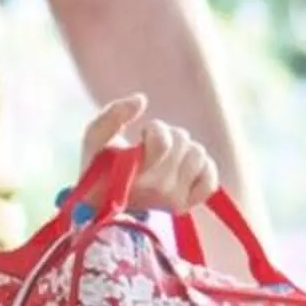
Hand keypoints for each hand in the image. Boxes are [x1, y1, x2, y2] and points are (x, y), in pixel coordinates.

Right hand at [79, 92, 222, 216]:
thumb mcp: (95, 137)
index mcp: (132, 176)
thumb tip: (141, 100)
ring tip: (166, 156)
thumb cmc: (100, 166)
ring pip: (198, 154)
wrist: (105, 205)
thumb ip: (113, 114)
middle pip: (182, 141)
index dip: (154, 130)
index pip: (163, 142)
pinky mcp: (187, 205)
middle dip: (168, 135)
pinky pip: (210, 179)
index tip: (141, 136)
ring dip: (183, 149)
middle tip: (151, 146)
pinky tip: (182, 168)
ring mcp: (174, 200)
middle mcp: (156, 191)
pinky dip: (201, 168)